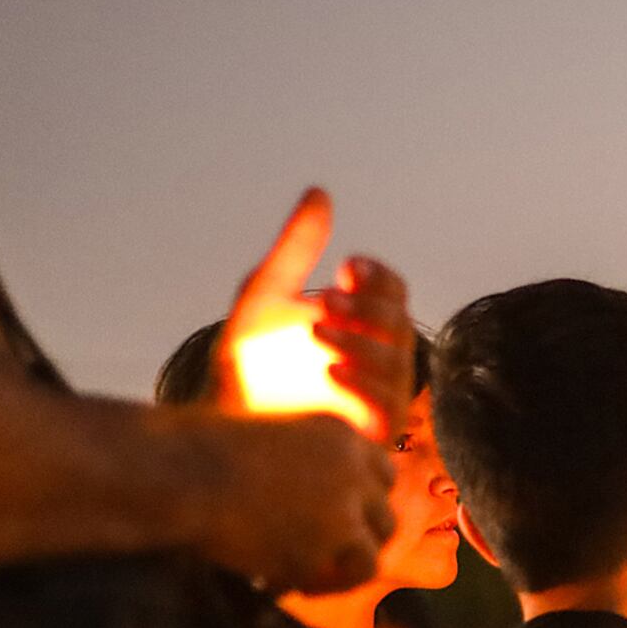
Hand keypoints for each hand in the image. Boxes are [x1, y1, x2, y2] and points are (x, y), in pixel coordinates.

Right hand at [192, 412, 396, 592]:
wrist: (184, 472)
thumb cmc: (203, 450)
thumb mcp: (271, 438)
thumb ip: (306, 465)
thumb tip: (312, 504)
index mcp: (341, 434)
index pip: (383, 473)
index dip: (365, 501)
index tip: (346, 520)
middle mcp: (353, 469)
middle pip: (385, 518)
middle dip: (361, 542)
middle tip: (332, 560)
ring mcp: (344, 511)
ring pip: (370, 556)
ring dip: (342, 575)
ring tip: (307, 583)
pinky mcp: (324, 549)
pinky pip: (332, 580)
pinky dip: (308, 586)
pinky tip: (274, 584)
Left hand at [215, 190, 413, 442]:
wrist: (226, 422)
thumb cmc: (250, 363)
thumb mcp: (266, 294)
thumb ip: (295, 247)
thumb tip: (320, 192)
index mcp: (363, 323)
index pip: (394, 291)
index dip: (377, 276)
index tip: (344, 267)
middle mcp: (380, 359)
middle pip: (400, 323)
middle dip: (368, 308)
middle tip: (326, 298)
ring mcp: (379, 398)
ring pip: (397, 363)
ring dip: (362, 342)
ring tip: (319, 331)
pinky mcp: (370, 435)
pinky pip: (386, 406)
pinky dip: (362, 384)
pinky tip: (330, 369)